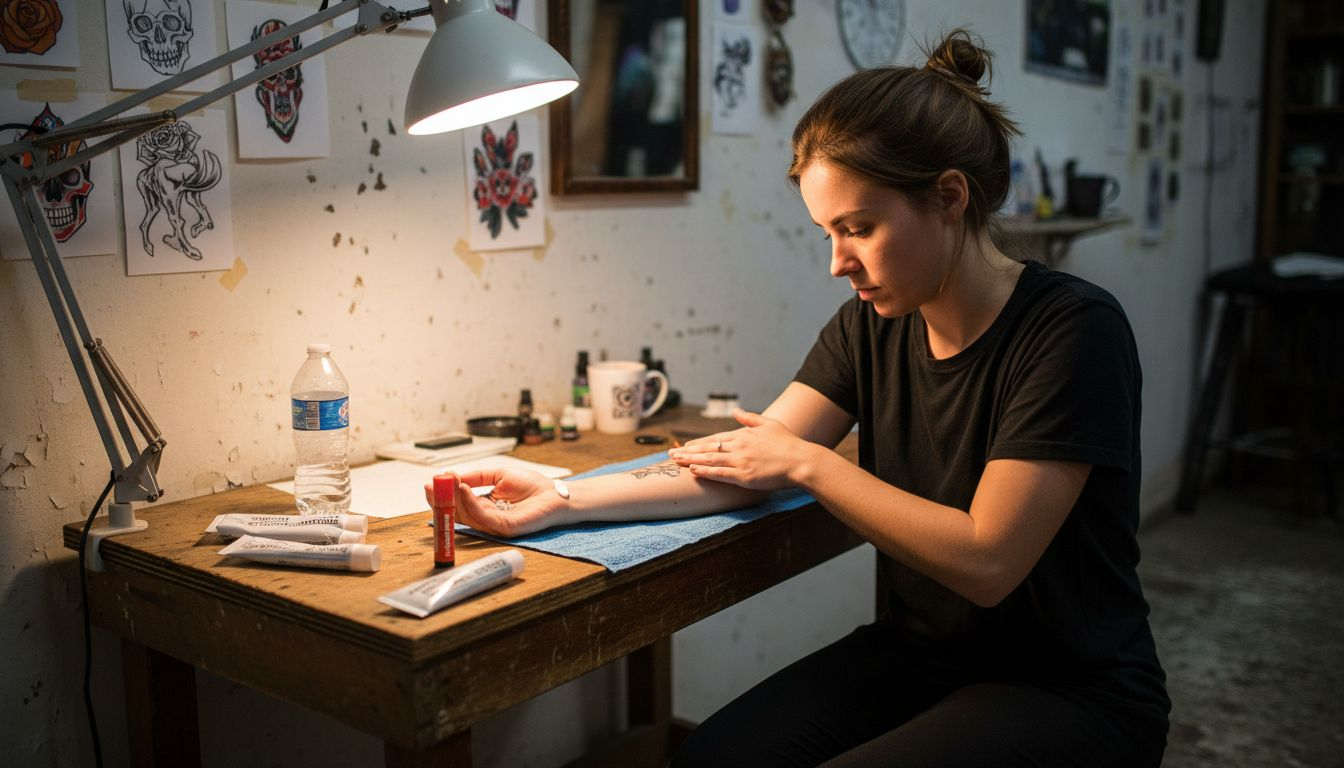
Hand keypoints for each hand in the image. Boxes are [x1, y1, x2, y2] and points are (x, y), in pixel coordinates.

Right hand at [423, 469, 568, 536]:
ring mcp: (495, 525)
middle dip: (442, 500)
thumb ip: (477, 476)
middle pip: (458, 513)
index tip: (431, 483)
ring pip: (467, 516)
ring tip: (447, 482)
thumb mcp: (499, 475)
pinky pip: (484, 517)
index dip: (444, 495)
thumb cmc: (533, 486)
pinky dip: (471, 503)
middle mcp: (487, 518)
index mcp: (484, 506)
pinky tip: (464, 490)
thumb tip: (454, 477)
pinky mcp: (505, 528)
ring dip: (454, 498)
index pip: (458, 504)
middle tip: (430, 487)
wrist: (556, 493)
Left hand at [667, 408, 813, 490]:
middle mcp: (739, 446)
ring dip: (690, 460)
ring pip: (709, 460)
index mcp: (743, 435)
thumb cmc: (788, 443)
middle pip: (707, 449)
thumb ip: (750, 418)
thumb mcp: (769, 424)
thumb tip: (736, 411)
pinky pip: (720, 473)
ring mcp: (740, 461)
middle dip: (687, 451)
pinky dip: (705, 471)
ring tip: (675, 461)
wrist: (801, 461)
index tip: (686, 445)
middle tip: (670, 454)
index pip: (715, 439)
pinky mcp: (744, 476)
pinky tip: (693, 470)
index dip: (698, 443)